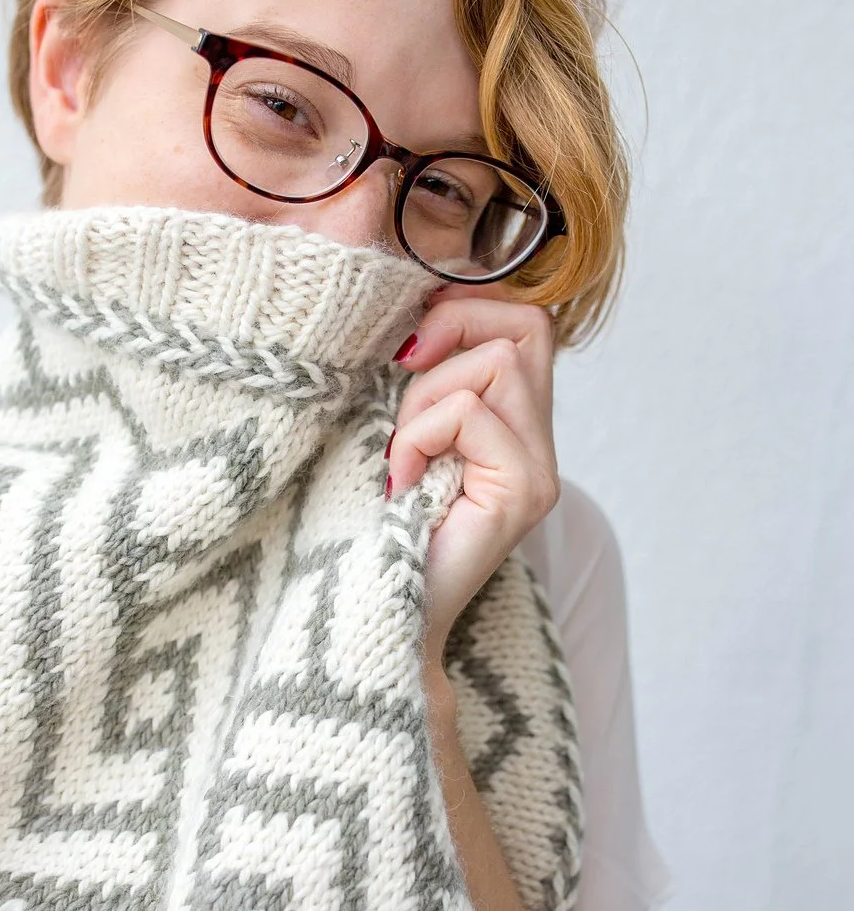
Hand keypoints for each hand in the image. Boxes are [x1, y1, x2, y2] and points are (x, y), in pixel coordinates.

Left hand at [386, 284, 559, 667]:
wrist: (371, 612)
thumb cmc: (370, 522)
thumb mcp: (395, 428)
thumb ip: (420, 374)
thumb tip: (415, 298)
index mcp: (515, 426)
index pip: (526, 321)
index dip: (467, 309)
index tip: (408, 349)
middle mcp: (541, 447)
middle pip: (527, 326)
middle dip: (450, 334)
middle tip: (402, 388)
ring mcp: (541, 471)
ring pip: (493, 364)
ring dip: (424, 400)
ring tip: (400, 456)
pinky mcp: (525, 492)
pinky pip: (469, 412)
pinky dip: (418, 437)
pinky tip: (400, 483)